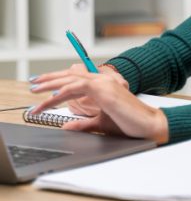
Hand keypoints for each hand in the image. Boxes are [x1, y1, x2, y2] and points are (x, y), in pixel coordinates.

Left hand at [29, 71, 168, 143]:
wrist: (147, 124)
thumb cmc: (129, 123)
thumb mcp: (100, 122)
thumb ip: (84, 123)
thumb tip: (68, 126)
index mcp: (102, 84)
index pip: (76, 77)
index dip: (57, 79)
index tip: (42, 85)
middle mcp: (103, 79)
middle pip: (70, 74)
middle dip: (49, 79)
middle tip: (33, 84)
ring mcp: (104, 83)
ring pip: (71, 79)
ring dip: (51, 85)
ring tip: (36, 92)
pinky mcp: (104, 90)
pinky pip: (78, 87)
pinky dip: (63, 91)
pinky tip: (52, 98)